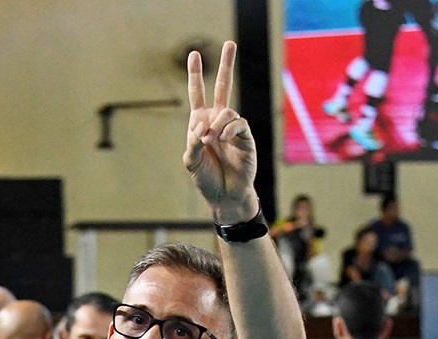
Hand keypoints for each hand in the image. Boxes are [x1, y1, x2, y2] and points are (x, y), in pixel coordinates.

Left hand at [183, 41, 257, 223]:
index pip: (198, 94)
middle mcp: (218, 121)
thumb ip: (192, 142)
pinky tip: (222, 140)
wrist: (225, 196)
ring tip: (210, 141)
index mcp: (201, 123)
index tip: (194, 54)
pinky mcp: (246, 137)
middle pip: (223, 87)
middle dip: (226, 64)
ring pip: (226, 111)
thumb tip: (204, 127)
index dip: (196, 74)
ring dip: (215, 124)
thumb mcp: (191, 161)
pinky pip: (238, 123)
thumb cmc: (206, 179)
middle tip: (230, 43)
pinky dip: (227, 130)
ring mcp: (233, 128)